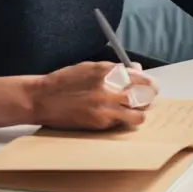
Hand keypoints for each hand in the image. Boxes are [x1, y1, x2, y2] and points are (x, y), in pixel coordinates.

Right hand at [26, 62, 155, 129]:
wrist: (41, 98)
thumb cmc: (64, 81)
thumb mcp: (89, 67)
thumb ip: (114, 69)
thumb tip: (136, 70)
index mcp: (107, 72)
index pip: (141, 78)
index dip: (149, 84)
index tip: (151, 86)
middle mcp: (109, 89)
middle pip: (145, 97)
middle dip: (148, 98)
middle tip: (145, 99)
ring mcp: (105, 108)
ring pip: (138, 116)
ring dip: (138, 113)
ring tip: (131, 111)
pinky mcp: (99, 124)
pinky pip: (120, 124)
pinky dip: (120, 121)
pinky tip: (112, 116)